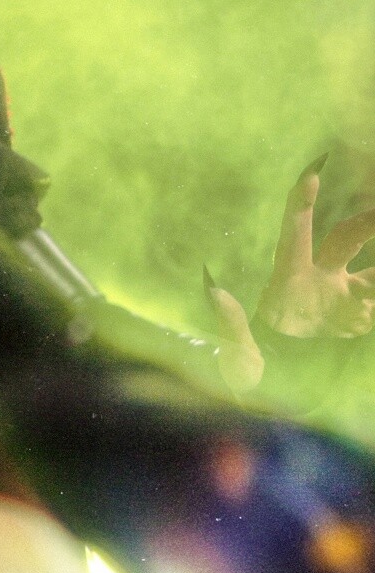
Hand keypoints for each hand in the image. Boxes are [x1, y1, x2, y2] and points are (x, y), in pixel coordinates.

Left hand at [205, 157, 374, 396]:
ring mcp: (338, 298)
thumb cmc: (250, 376)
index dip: (301, 203)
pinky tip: (364, 317)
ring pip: (370, 270)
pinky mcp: (352, 316)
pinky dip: (372, 306)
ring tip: (370, 270)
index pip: (296, 234)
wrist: (276, 400)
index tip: (311, 172)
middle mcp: (316, 281)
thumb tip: (214, 290)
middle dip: (367, 222)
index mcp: (286, 281)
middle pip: (345, 238)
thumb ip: (231, 324)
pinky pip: (372, 300)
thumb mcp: (238, 356)